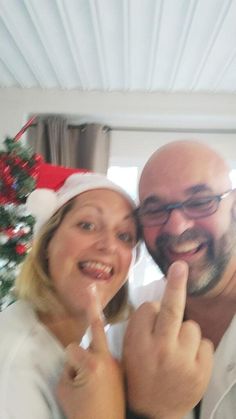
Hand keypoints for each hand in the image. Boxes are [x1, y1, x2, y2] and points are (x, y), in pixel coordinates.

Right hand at [57, 286, 124, 418]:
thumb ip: (69, 368)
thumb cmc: (83, 413)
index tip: (74, 379)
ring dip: (96, 351)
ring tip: (96, 367)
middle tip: (92, 290)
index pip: (72, 348)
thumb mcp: (65, 390)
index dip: (69, 363)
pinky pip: (110, 359)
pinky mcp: (124, 371)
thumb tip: (77, 357)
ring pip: (102, 348)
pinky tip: (104, 379)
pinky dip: (105, 363)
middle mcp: (108, 360)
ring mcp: (119, 364)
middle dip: (92, 309)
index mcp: (92, 364)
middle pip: (98, 328)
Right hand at [123, 261, 213, 418]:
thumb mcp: (128, 350)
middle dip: (176, 284)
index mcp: (138, 343)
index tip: (152, 314)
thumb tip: (156, 300)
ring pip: (192, 326)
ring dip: (186, 333)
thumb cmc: (139, 375)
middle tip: (180, 266)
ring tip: (177, 350)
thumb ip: (140, 326)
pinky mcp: (201, 371)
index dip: (151, 309)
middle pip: (171, 308)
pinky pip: (205, 342)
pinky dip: (197, 348)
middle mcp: (160, 349)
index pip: (148, 308)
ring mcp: (183, 361)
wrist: (153, 412)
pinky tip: (188, 360)